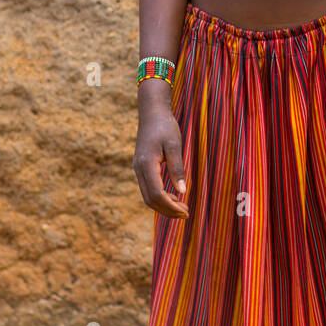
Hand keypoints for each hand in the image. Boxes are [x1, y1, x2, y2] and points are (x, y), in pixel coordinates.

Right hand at [133, 97, 188, 216]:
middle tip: (186, 213)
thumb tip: (182, 191)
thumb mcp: (174, 145)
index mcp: (146, 165)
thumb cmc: (165, 126)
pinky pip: (148, 189)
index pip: (157, 194)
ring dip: (164, 205)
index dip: (171, 207)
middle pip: (150, 200)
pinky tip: (174, 196)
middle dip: (168, 210)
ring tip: (182, 207)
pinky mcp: (141, 168)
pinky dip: (161, 197)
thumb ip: (177, 168)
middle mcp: (139, 169)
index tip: (186, 211)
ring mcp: (138, 169)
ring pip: (148, 196)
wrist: (151, 112)